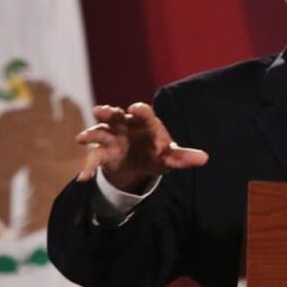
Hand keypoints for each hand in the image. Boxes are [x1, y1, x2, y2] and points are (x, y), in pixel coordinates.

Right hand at [75, 102, 208, 192]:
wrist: (140, 161)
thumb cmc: (158, 152)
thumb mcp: (170, 156)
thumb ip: (184, 157)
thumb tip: (204, 159)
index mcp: (146, 123)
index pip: (144, 114)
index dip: (139, 111)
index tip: (134, 108)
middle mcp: (126, 125)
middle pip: (115, 115)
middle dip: (107, 112)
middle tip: (99, 110)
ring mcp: (112, 137)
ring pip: (100, 132)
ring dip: (91, 133)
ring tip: (82, 138)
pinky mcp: (103, 152)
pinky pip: (94, 158)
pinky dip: (88, 167)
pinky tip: (83, 177)